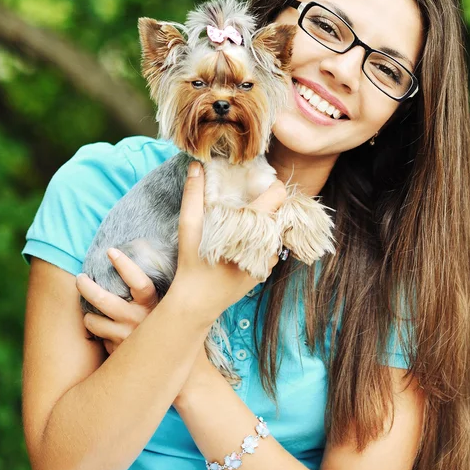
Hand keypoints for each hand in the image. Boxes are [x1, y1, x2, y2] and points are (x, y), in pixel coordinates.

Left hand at [76, 251, 157, 354]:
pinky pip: (98, 337)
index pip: (139, 282)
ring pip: (93, 321)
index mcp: (153, 304)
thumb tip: (141, 244)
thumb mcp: (161, 301)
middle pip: (103, 300)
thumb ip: (148, 280)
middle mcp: (139, 321)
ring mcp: (127, 338)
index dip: (125, 265)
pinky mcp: (117, 352)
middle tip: (80, 278)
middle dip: (86, 286)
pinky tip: (108, 332)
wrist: (165, 357)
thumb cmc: (159, 320)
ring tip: (92, 312)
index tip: (111, 251)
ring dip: (89, 315)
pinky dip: (99, 332)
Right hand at [168, 161, 286, 326]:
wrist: (197, 303)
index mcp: (252, 228)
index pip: (279, 196)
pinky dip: (263, 241)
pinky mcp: (265, 272)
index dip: (273, 185)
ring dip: (266, 224)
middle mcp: (267, 244)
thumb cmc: (192, 262)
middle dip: (268, 204)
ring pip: (277, 231)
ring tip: (246, 221)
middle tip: (250, 200)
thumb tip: (196, 166)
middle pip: (279, 212)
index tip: (260, 184)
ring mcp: (269, 261)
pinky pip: (272, 248)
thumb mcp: (189, 226)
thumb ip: (193, 194)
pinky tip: (245, 241)